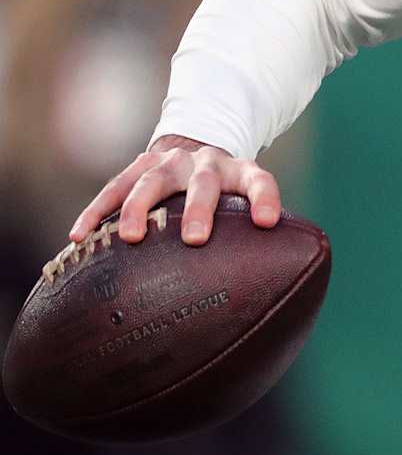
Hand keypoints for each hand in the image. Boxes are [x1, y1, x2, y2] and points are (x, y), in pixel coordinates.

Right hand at [69, 135, 281, 246]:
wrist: (198, 153)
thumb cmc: (226, 197)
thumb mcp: (243, 204)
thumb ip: (252, 238)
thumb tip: (267, 301)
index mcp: (241, 172)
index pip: (260, 181)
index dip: (265, 199)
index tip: (267, 223)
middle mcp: (208, 163)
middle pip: (204, 183)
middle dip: (199, 209)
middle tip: (196, 239)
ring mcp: (172, 161)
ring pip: (153, 180)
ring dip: (140, 208)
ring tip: (131, 238)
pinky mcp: (141, 164)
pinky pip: (114, 187)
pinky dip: (96, 211)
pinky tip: (80, 236)